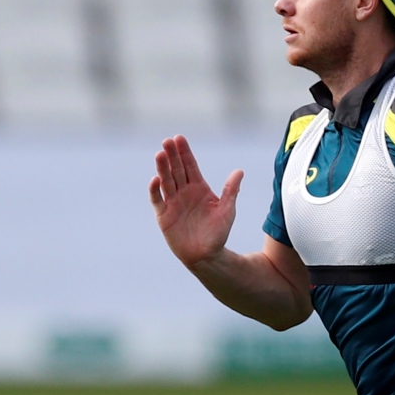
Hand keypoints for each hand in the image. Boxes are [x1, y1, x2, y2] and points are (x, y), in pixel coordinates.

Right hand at [149, 135, 243, 267]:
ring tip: (160, 154)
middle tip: (167, 141)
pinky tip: (156, 179)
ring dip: (163, 168)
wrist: (206, 255)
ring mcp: (173, 203)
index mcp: (199, 188)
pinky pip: (158, 200)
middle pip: (177, 169)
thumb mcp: (227, 210)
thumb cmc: (218, 233)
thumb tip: (239, 172)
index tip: (179, 138)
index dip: (185, 152)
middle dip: (172, 155)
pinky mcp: (164, 215)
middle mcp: (184, 192)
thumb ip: (231, 190)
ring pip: (166, 181)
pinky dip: (155, 190)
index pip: (190, 166)